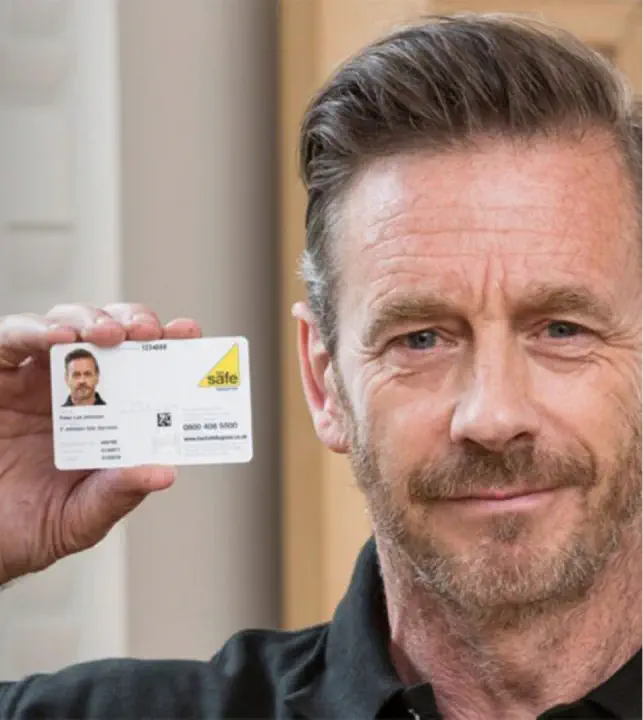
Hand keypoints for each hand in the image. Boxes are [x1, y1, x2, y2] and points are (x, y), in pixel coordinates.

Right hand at [0, 303, 201, 584]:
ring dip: (91, 320)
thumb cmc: (31, 526)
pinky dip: (34, 331)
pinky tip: (59, 339)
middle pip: (109, 332)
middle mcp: (73, 389)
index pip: (143, 365)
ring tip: (109, 335)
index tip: (188, 333)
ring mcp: (32, 379)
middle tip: (148, 331)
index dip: (166, 343)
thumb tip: (164, 473)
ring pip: (65, 324)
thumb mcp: (83, 516)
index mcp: (106, 414)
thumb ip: (118, 493)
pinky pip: (12, 339)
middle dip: (132, 322)